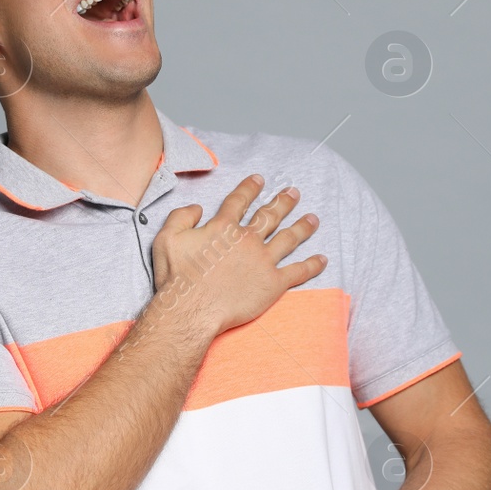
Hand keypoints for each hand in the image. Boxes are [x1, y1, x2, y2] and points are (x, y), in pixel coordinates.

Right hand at [150, 174, 323, 337]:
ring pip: (289, 238)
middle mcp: (247, 239)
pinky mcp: (273, 284)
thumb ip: (181, 217)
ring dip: (302, 227)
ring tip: (313, 219)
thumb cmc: (177, 278)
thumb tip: (197, 208)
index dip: (251, 188)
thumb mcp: (167, 239)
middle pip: (270, 215)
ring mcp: (263, 261)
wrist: (192, 309)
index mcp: (223, 227)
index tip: (260, 180)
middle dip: (283, 202)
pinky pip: (298, 271)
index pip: (240, 201)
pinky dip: (312, 265)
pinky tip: (323, 259)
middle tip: (294, 193)